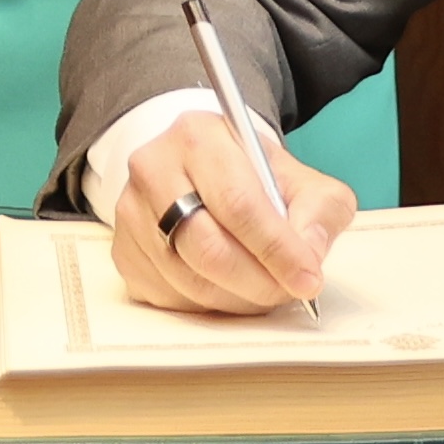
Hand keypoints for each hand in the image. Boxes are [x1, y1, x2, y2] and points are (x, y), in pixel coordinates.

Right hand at [104, 107, 354, 314]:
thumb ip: (319, 210)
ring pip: (189, 279)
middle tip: (288, 292)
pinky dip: (209, 305)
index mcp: (199, 137)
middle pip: (207, 247)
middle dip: (258, 282)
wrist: (200, 173)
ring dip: (237, 298)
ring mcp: (131, 212)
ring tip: (265, 289)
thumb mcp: (299, 179)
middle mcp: (154, 168)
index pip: (238, 203)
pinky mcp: (124, 252)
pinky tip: (231, 289)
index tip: (307, 278)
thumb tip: (308, 254)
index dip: (276, 248)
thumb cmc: (251, 177)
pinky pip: (170, 297)